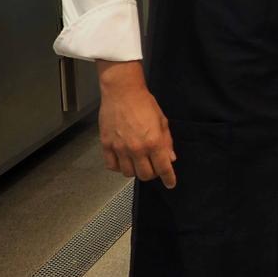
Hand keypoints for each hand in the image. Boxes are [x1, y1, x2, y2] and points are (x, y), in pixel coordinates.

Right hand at [96, 60, 176, 186]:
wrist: (122, 92)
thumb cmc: (144, 103)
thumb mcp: (162, 121)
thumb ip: (167, 142)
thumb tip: (171, 158)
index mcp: (153, 142)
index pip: (163, 168)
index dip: (169, 178)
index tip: (170, 184)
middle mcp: (136, 148)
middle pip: (145, 175)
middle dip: (152, 174)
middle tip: (154, 166)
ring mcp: (120, 148)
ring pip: (128, 173)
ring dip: (135, 171)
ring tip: (139, 162)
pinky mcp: (106, 146)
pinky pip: (112, 166)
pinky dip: (119, 167)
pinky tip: (124, 160)